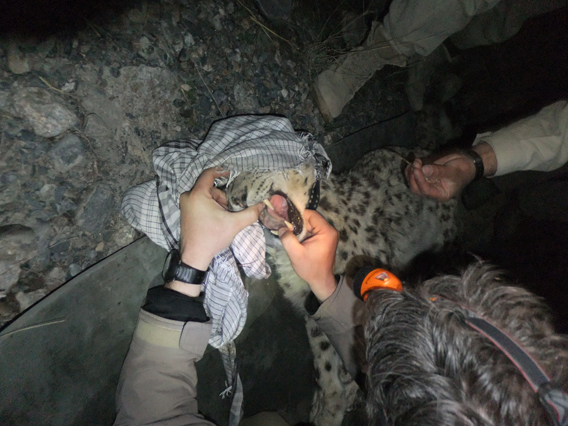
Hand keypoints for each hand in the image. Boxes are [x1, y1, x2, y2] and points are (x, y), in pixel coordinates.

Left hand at [168, 168, 262, 297]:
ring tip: (225, 216)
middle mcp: (188, 196)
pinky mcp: (186, 212)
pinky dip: (210, 207)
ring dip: (218, 203)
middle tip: (232, 208)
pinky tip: (218, 218)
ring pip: (206, 196)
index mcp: (197, 194)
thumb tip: (263, 204)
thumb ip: (250, 213)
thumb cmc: (212, 237)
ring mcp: (185, 204)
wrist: (195, 256)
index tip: (232, 173)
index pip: (209, 173)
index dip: (221, 171)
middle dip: (223, 196)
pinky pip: (200, 202)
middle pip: (210, 188)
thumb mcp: (234, 224)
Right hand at [278, 210, 337, 300]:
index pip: (311, 214)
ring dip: (300, 227)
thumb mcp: (295, 253)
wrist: (321, 281)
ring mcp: (328, 234)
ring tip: (288, 230)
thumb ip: (287, 238)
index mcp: (326, 231)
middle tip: (285, 225)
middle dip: (298, 221)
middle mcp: (330, 230)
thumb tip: (281, 226)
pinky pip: (313, 230)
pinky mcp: (325, 239)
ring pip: (311, 224)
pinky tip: (295, 236)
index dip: (297, 215)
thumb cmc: (310, 268)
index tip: (286, 219)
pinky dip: (304, 232)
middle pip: (311, 218)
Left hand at [405, 142, 496, 200]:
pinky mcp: (425, 177)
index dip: (419, 180)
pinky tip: (414, 162)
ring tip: (416, 161)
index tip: (417, 169)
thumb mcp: (452, 171)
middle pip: (416, 188)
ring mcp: (428, 184)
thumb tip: (423, 169)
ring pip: (413, 182)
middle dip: (414, 176)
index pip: (426, 191)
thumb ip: (438, 171)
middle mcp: (432, 191)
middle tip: (416, 164)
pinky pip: (414, 176)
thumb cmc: (462, 170)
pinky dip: (411, 169)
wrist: (466, 164)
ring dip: (411, 172)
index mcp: (440, 194)